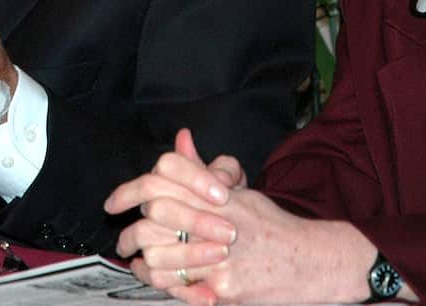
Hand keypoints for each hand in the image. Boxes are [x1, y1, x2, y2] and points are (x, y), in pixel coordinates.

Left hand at [112, 134, 384, 304]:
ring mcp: (220, 254)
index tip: (113, 202)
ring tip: (135, 261)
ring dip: (141, 260)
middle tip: (122, 238)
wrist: (313, 262)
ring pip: (160, 253)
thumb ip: (204, 168)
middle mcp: (218, 216)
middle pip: (156, 212)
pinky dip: (159, 284)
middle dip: (130, 230)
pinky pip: (178, 287)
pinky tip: (153, 279)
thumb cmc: (272, 226)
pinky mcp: (225, 288)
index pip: (164, 174)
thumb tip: (181, 137)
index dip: (131, 188)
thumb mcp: (240, 191)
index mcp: (218, 191)